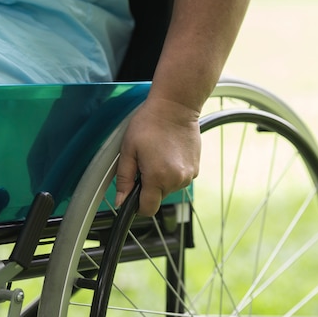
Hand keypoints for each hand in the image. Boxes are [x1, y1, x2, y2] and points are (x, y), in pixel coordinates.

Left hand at [115, 98, 200, 215]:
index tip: (134, 194)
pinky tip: (169, 154)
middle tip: (145, 163)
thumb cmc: (150, 123)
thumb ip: (124, 179)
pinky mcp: (196, 169)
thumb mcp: (128, 150)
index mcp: (157, 177)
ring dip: (162, 179)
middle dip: (149, 187)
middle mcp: (176, 180)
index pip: (148, 209)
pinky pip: (180, 179)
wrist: (176, 107)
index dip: (138, 206)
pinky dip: (173, 172)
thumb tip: (120, 201)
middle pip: (158, 198)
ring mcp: (189, 175)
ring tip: (159, 155)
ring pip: (169, 188)